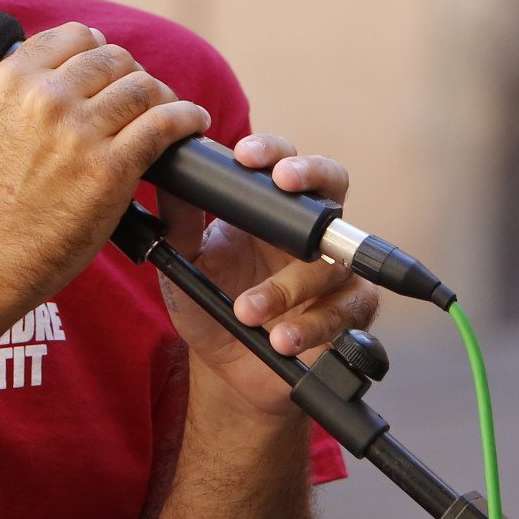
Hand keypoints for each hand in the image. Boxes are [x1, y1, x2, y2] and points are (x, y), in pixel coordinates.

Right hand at [0, 24, 211, 317]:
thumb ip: (26, 95)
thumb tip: (69, 72)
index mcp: (13, 80)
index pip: (74, 36)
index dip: (100, 49)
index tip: (112, 66)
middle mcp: (46, 97)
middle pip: (114, 60)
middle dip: (133, 75)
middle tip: (142, 97)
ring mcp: (79, 131)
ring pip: (142, 88)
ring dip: (164, 97)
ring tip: (171, 110)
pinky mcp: (110, 168)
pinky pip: (163, 125)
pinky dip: (186, 118)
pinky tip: (193, 121)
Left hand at [158, 138, 380, 415]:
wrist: (228, 366)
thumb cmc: (211, 304)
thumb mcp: (185, 262)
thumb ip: (179, 221)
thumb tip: (169, 176)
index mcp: (272, 212)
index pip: (283, 165)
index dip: (272, 152)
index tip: (246, 156)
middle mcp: (309, 233)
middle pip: (332, 185)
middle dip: (311, 175)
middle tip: (283, 181)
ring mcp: (333, 271)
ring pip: (330, 260)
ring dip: (286, 286)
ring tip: (246, 310)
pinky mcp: (349, 312)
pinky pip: (347, 309)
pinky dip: (312, 325)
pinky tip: (283, 339)